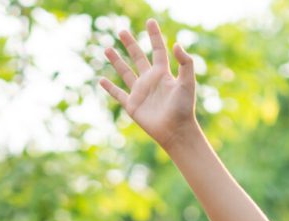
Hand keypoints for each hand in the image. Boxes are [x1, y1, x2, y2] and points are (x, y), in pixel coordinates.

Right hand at [100, 19, 200, 148]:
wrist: (176, 131)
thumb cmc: (184, 108)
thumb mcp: (187, 82)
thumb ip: (185, 62)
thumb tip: (176, 43)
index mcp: (163, 73)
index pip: (157, 49)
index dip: (154, 35)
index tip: (150, 21)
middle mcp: (150, 80)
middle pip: (138, 57)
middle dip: (130, 44)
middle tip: (122, 30)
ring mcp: (140, 92)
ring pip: (125, 72)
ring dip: (116, 61)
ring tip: (107, 48)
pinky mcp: (132, 105)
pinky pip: (118, 94)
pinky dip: (109, 88)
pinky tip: (101, 80)